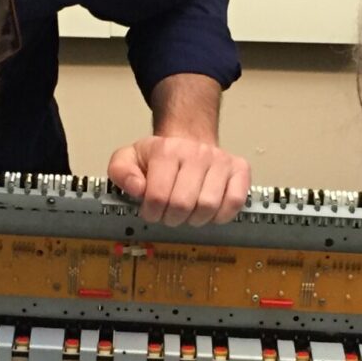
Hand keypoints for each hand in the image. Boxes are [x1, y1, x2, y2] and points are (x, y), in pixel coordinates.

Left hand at [107, 136, 250, 226]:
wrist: (188, 140)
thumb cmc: (159, 156)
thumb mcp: (129, 158)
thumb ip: (121, 172)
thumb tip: (137, 188)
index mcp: (167, 150)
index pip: (157, 196)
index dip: (151, 212)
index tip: (151, 212)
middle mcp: (197, 153)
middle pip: (183, 204)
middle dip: (172, 218)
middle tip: (169, 215)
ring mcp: (221, 160)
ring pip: (209, 206)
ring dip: (195, 219)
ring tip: (188, 214)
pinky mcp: (240, 169)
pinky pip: (235, 201)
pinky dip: (222, 215)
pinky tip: (210, 213)